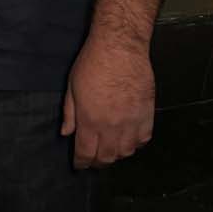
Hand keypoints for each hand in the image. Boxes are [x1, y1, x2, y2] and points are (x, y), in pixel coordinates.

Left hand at [61, 36, 154, 169]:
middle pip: (106, 157)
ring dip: (117, 154)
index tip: (79, 164)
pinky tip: (129, 138)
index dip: (81, 163)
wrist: (120, 47)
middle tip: (94, 159)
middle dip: (98, 162)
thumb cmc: (92, 63)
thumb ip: (69, 114)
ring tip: (111, 149)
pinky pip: (144, 139)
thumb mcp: (71, 87)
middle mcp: (111, 126)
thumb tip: (65, 133)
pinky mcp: (147, 114)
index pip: (85, 153)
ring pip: (126, 152)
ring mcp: (131, 122)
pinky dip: (136, 143)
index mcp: (90, 120)